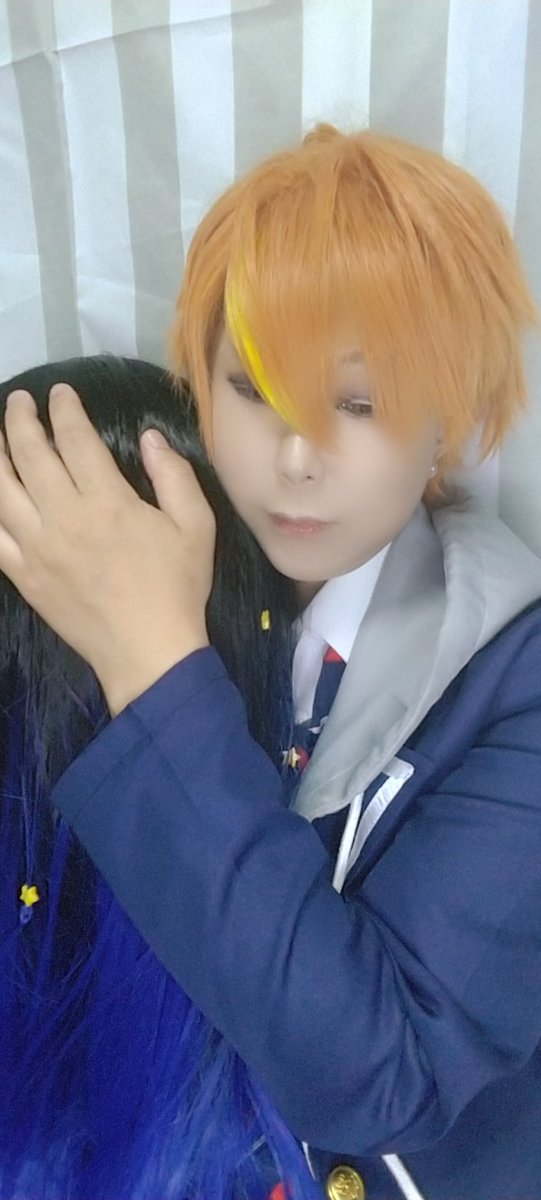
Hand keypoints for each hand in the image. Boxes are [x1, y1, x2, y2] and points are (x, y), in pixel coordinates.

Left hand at [0, 385, 214, 713]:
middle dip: (20, 419)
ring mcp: (36, 547)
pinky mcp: (23, 575)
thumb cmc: (177, 587)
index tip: (60, 393)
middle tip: (20, 402)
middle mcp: (63, 517)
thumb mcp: (196, 526)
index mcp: (107, 500)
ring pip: (1, 489)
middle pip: (28, 454)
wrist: (148, 652)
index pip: (75, 438)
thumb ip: (174, 475)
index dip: (65, 409)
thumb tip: (149, 437)